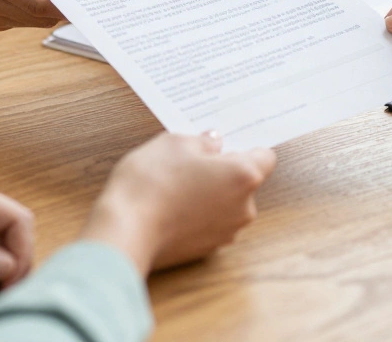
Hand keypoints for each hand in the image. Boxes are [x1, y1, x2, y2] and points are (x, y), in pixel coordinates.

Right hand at [80, 132, 276, 275]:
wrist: (126, 230)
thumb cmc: (152, 182)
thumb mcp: (174, 143)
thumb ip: (202, 141)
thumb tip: (212, 144)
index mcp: (243, 176)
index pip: (265, 156)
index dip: (245, 147)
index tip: (227, 144)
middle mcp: (243, 208)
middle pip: (244, 182)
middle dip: (223, 171)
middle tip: (191, 162)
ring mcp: (226, 232)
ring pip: (226, 204)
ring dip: (209, 194)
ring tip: (175, 185)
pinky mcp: (206, 250)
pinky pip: (209, 224)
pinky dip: (197, 214)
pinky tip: (171, 206)